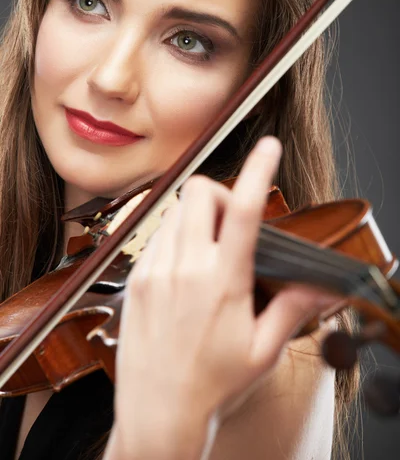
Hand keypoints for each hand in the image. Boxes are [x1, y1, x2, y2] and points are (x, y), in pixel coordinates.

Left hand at [106, 137, 337, 459]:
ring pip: (173, 211)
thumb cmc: (212, 386)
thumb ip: (291, 309)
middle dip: (219, 193)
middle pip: (197, 191)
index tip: (269, 147)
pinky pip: (154, 236)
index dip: (258, 170)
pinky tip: (183, 268)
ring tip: (208, 251)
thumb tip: (318, 286)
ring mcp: (154, 271)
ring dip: (196, 217)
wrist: (157, 414)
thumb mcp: (262, 352)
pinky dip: (174, 236)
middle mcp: (184, 268)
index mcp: (222, 282)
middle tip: (231, 222)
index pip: (243, 210)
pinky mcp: (135, 280)